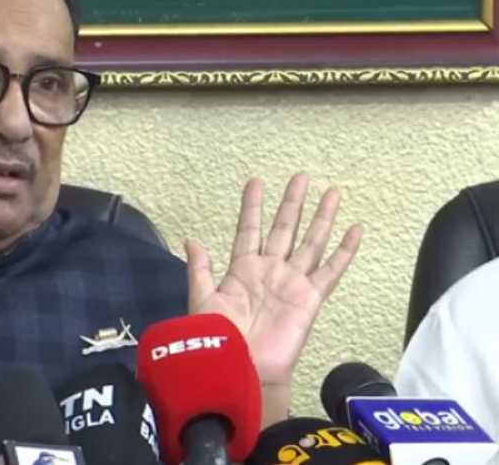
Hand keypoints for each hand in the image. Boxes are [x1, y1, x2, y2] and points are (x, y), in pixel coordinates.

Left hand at [186, 174, 361, 423]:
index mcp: (242, 269)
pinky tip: (355, 230)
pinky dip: (344, 251)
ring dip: (322, 218)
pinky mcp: (310, 298)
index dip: (252, 207)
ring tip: (332, 193)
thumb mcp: (202, 299)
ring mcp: (292, 282)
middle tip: (301, 177)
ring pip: (310, 242)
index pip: (249, 229)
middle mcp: (270, 271)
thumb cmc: (219, 338)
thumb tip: (191, 240)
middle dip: (292, 203)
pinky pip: (331, 270)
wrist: (241, 368)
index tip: (256, 182)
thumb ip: (200, 270)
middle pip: (284, 229)